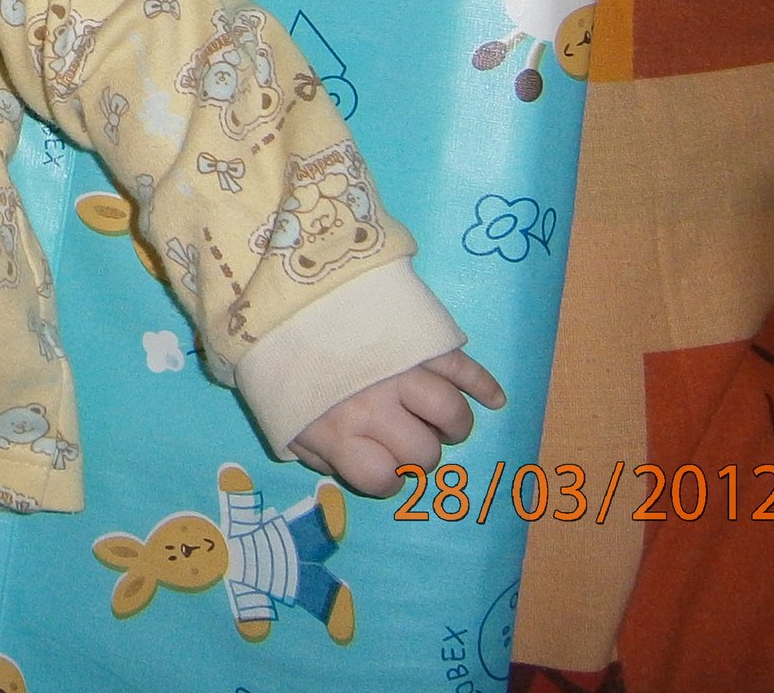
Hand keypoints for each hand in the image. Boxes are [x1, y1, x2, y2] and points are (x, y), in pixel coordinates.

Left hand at [288, 349, 505, 494]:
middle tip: (412, 439)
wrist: (279, 294)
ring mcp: (399, 369)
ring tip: (442, 423)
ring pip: (449, 411)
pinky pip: (461, 366)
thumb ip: (318, 453)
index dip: (389, 479)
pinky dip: (483, 385)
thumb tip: (352, 470)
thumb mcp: (282, 417)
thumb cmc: (279, 361)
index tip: (386, 467)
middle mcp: (374, 406)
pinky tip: (494, 400)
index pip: (384, 478)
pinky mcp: (416, 337)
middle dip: (422, 455)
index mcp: (338, 430)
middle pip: (423, 451)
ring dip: (453, 424)